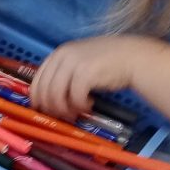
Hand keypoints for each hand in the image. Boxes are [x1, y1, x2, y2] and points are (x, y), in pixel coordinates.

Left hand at [31, 35, 160, 119]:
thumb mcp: (80, 62)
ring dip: (65, 109)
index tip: (44, 111)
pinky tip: (89, 105)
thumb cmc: (107, 62)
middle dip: (52, 108)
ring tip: (77, 112)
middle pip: (45, 90)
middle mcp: (62, 56)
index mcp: (58, 53)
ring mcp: (73, 63)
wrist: (132, 57)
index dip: (38, 99)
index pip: (37, 80)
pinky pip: (74, 97)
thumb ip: (64, 74)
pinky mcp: (86, 73)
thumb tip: (49, 99)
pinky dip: (80, 106)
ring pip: (56, 95)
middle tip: (64, 116)